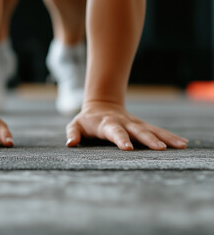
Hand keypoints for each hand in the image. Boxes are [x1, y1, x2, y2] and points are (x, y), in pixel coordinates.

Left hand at [65, 101, 187, 150]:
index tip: (128, 148)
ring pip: (152, 130)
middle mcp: (123, 123)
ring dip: (165, 137)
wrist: (101, 105)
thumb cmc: (86, 120)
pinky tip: (182, 143)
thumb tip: (70, 144)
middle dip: (148, 139)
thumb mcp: (75, 124)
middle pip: (137, 131)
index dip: (121, 139)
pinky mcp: (142, 125)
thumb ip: (73, 133)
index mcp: (107, 124)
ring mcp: (134, 123)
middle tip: (160, 149)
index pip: (114, 131)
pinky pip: (157, 130)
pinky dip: (169, 136)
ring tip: (180, 145)